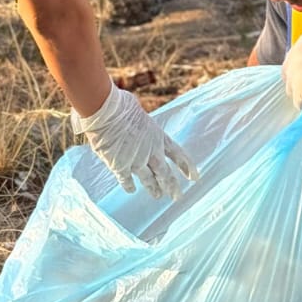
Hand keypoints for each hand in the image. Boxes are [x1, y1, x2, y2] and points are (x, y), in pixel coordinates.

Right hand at [72, 83, 198, 199]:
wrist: (106, 113)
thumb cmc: (121, 105)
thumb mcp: (138, 113)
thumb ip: (141, 124)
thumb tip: (137, 121)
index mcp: (157, 136)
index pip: (177, 154)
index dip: (186, 166)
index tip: (194, 177)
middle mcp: (150, 151)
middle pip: (165, 173)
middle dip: (172, 185)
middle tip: (177, 196)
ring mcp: (136, 161)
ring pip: (149, 180)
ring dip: (153, 188)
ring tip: (158, 196)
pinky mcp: (120, 167)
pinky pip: (126, 180)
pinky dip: (128, 185)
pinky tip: (131, 190)